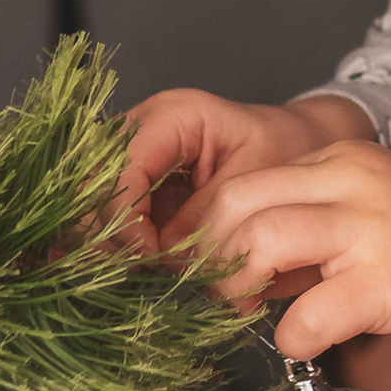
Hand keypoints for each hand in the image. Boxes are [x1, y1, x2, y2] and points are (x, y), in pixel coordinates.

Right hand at [115, 85, 372, 262]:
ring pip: (90, 201)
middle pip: (92, 182)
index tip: (148, 258)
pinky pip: (107, 216)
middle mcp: (140, 130)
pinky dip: (115, 245)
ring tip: (129, 275)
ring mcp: (132, 157)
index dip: (124, 217)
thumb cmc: (286, 152)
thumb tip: (169, 260)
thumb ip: (212, 217)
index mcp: (172, 116)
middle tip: (133, 272)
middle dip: (107, 232)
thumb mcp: (259, 181)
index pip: (122, 167)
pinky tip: (127, 269)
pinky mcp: (134, 185)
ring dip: (105, 242)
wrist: (300, 146)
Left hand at [184, 135, 390, 359]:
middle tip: (210, 294)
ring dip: (238, 285)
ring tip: (245, 313)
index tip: (199, 269)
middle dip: (208, 255)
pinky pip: (313, 312)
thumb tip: (242, 269)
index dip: (207, 230)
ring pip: (263, 239)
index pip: (244, 181)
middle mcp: (352, 182)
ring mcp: (372, 228)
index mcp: (341, 161)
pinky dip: (294, 337)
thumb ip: (311, 230)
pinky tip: (304, 345)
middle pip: (237, 201)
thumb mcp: (370, 216)